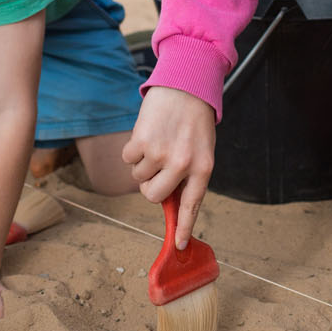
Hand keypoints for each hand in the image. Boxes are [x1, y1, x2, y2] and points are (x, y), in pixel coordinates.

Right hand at [122, 86, 215, 248]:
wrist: (185, 84)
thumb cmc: (193, 120)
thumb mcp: (201, 149)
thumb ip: (188, 174)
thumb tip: (169, 201)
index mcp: (203, 167)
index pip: (192, 205)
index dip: (185, 228)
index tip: (180, 246)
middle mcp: (183, 164)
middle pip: (154, 196)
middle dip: (149, 186)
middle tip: (155, 169)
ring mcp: (160, 154)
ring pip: (138, 177)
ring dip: (142, 164)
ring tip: (156, 141)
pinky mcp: (141, 142)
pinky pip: (128, 160)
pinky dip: (132, 150)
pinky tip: (146, 134)